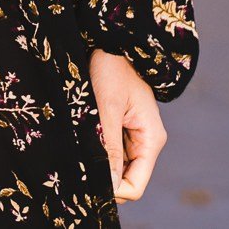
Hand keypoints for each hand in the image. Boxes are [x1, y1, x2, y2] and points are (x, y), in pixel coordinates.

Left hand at [88, 48, 165, 204]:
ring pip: (116, 166)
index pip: (134, 186)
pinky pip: (111, 150)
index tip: (87, 179)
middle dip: (103, 176)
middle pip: (125, 179)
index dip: (112, 190)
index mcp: (150, 140)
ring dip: (99, 162)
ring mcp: (135, 135)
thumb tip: (108, 186)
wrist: (114, 40)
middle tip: (77, 161)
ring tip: (79, 144)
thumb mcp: (107, 107)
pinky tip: (83, 137)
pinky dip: (97, 150)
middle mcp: (146, 141)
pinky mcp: (123, 127)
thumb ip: (108, 147)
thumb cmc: (111, 68)